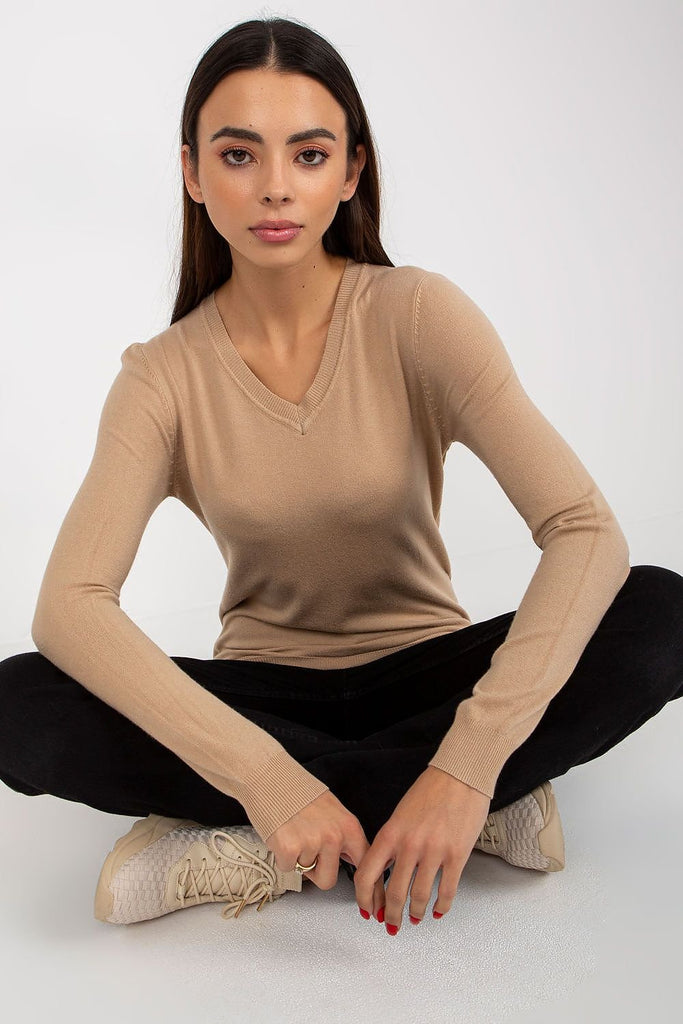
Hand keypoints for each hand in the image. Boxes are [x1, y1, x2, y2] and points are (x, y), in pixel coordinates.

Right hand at [265, 789, 385, 906]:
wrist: (270, 779)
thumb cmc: (298, 793)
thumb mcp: (333, 812)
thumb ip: (345, 837)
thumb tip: (356, 861)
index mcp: (349, 827)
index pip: (365, 866)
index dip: (369, 891)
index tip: (373, 908)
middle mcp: (334, 836)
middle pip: (329, 880)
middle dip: (316, 872)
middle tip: (307, 850)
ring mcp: (312, 843)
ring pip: (306, 875)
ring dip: (298, 861)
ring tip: (294, 834)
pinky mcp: (289, 849)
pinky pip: (287, 868)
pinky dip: (282, 857)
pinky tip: (283, 835)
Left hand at [353, 766, 490, 932]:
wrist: (460, 774)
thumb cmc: (430, 790)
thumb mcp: (400, 814)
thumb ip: (392, 841)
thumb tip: (386, 870)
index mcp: (390, 833)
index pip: (367, 875)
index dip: (365, 899)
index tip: (368, 909)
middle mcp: (409, 845)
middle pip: (394, 893)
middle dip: (391, 914)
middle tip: (392, 923)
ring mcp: (434, 851)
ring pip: (420, 896)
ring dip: (416, 913)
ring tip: (416, 918)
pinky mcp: (457, 854)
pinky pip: (447, 890)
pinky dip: (441, 906)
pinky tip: (438, 910)